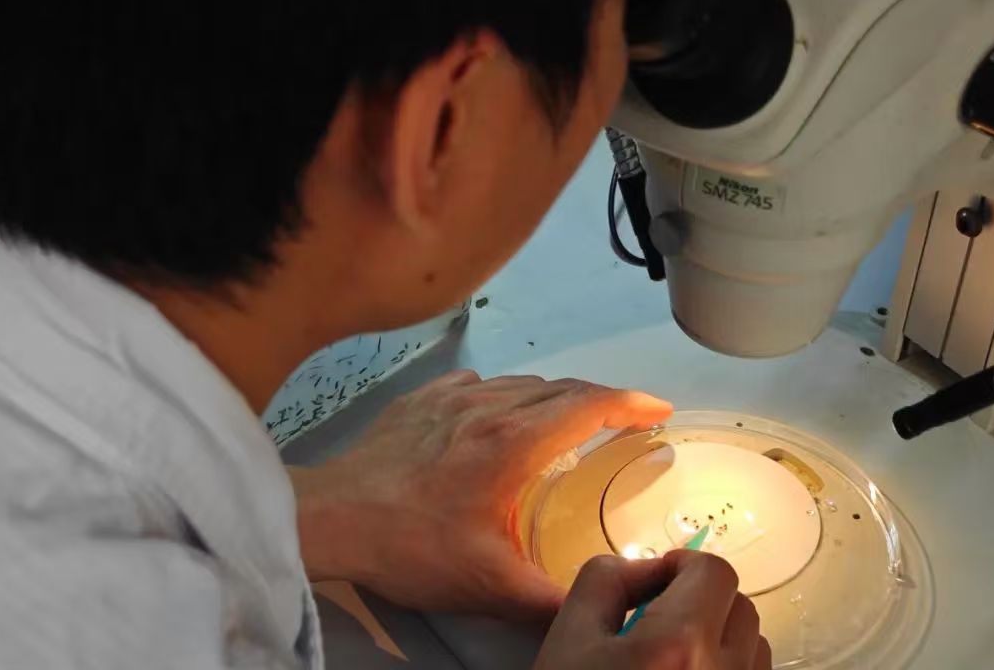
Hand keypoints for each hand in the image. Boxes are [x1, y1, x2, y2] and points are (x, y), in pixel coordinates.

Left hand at [290, 370, 671, 620]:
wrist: (334, 518)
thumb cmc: (410, 545)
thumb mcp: (488, 584)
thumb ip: (549, 599)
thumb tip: (592, 611)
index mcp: (516, 443)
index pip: (591, 405)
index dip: (633, 403)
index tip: (658, 410)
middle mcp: (490, 407)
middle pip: (563, 388)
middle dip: (602, 400)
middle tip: (623, 424)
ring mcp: (453, 398)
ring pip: (523, 383)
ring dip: (555, 398)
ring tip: (568, 424)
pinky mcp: (423, 400)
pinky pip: (480, 383)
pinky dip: (506, 394)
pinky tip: (500, 414)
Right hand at [534, 551, 770, 669]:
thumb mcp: (567, 637)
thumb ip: (606, 580)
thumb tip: (649, 569)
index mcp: (679, 645)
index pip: (715, 573)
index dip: (685, 566)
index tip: (658, 581)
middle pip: (741, 607)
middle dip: (704, 601)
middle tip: (660, 621)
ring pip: (753, 648)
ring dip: (721, 639)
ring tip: (673, 662)